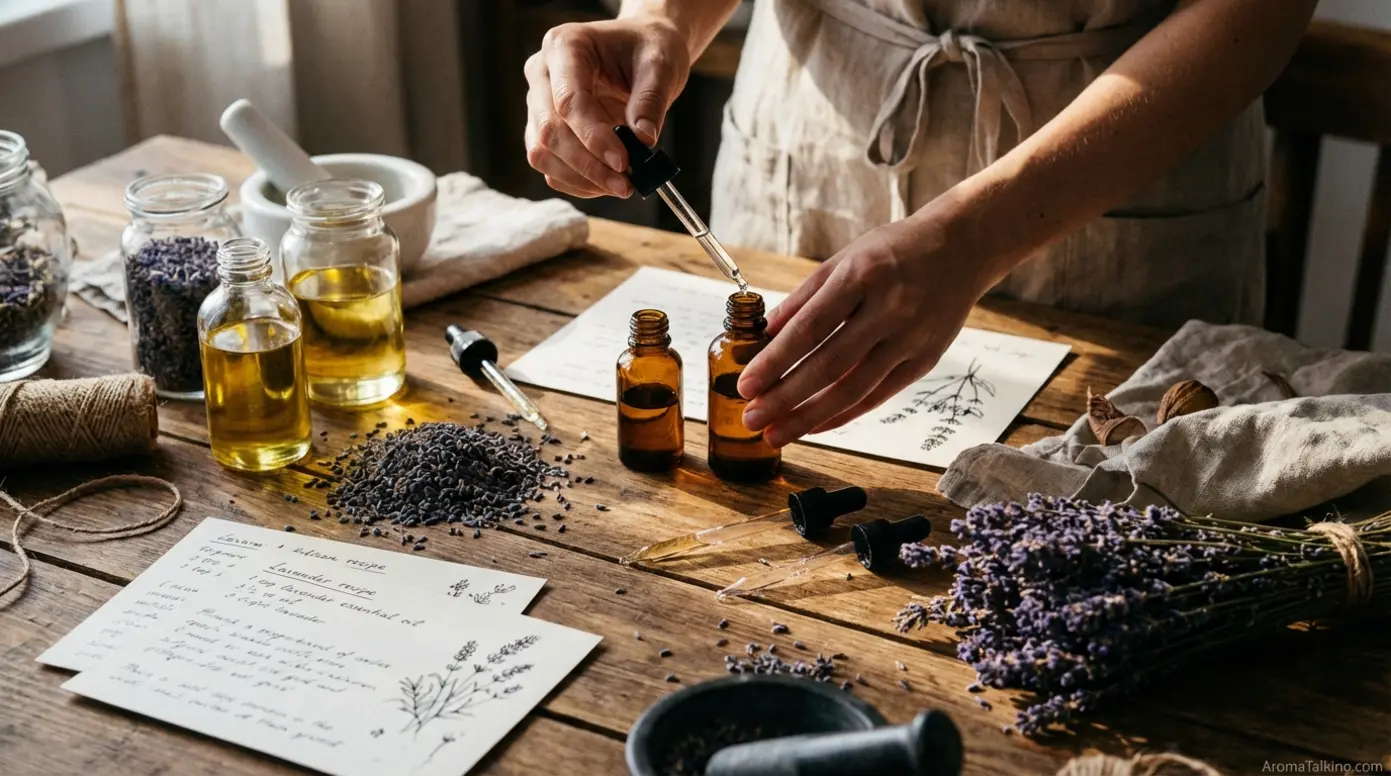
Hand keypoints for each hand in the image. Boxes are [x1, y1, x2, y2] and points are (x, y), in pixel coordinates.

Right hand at [524, 18, 689, 198]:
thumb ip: (651, 101)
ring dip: (580, 178)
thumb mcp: (661, 66)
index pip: (568, 101)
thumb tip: (643, 142)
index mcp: (565, 45)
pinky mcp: (543, 130)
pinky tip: (607, 183)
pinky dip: (577, 182)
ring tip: (621, 186)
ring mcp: (538, 103)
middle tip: (626, 184)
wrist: (642, 51)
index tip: (624, 162)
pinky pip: (549, 165)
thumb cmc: (649, 49)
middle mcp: (542, 73)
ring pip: (542, 153)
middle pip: (549, 130)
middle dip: (588, 165)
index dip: (594, 137)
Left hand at [736, 216, 995, 447]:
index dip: (774, 361)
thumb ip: (804, 298)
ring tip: (776, 433)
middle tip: (752, 417)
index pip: (810, 328)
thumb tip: (765, 335)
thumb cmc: (895, 251)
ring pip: (852, 389)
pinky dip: (842, 414)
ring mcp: (910, 338)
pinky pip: (877, 396)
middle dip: (784, 397)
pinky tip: (814, 425)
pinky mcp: (924, 360)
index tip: (746, 384)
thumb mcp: (844, 259)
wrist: (962, 248)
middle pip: (828, 365)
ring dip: (808, 417)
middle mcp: (889, 309)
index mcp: (861, 276)